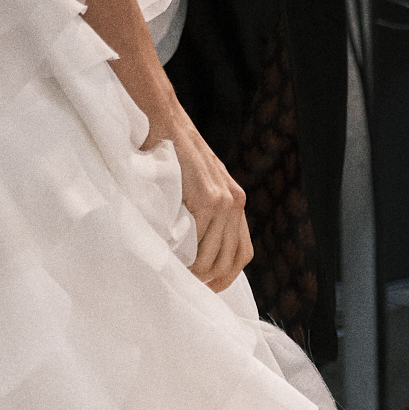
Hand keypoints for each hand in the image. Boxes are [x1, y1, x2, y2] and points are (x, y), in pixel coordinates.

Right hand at [149, 107, 252, 292]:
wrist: (165, 122)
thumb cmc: (174, 153)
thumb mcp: (199, 182)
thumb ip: (205, 209)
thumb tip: (194, 246)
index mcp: (235, 200)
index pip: (242, 253)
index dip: (227, 276)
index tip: (208, 287)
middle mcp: (235, 203)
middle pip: (231, 260)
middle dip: (211, 280)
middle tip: (189, 285)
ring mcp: (223, 201)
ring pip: (214, 256)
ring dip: (196, 271)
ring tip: (177, 273)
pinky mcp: (208, 198)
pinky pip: (199, 240)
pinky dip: (186, 255)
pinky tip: (172, 256)